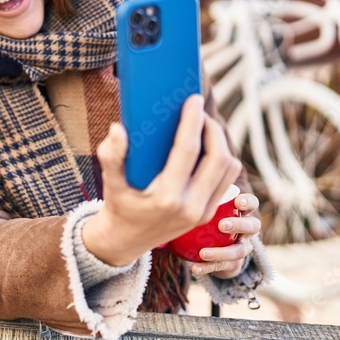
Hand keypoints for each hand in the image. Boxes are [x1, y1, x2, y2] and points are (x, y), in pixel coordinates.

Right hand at [83, 95, 242, 265]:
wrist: (126, 240)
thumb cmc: (118, 204)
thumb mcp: (110, 181)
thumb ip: (111, 155)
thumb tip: (118, 129)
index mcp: (166, 197)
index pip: (188, 151)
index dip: (193, 121)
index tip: (193, 99)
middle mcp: (190, 206)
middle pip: (218, 158)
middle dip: (213, 129)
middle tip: (199, 111)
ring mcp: (203, 212)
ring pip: (229, 168)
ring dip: (221, 143)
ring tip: (204, 127)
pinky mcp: (209, 213)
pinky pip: (227, 179)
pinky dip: (223, 158)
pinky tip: (208, 146)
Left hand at [191, 192, 260, 278]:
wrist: (213, 248)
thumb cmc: (206, 219)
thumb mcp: (204, 206)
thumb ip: (196, 197)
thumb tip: (173, 183)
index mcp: (241, 212)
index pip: (251, 203)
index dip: (248, 202)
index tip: (237, 201)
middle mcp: (246, 229)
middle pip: (253, 226)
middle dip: (239, 225)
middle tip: (222, 225)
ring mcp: (242, 247)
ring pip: (241, 251)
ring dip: (222, 252)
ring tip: (203, 253)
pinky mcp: (233, 264)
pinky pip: (223, 267)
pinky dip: (208, 268)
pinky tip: (194, 268)